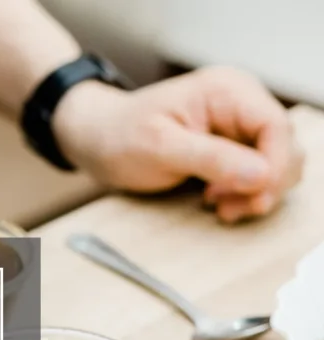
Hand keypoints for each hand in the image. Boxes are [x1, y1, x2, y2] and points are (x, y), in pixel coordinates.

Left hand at [52, 66, 304, 222]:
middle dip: (265, 183)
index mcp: (227, 90)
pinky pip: (256, 172)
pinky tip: (218, 202)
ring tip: (219, 206)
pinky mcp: (230, 146)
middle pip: (283, 146)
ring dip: (256, 192)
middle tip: (230, 209)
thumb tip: (262, 174)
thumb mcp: (159, 148)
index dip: (274, 165)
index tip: (256, 197)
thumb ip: (211, 159)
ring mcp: (237, 124)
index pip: (275, 127)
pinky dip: (245, 193)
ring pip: (274, 163)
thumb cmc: (118, 136)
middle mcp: (240, 102)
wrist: (95, 139)